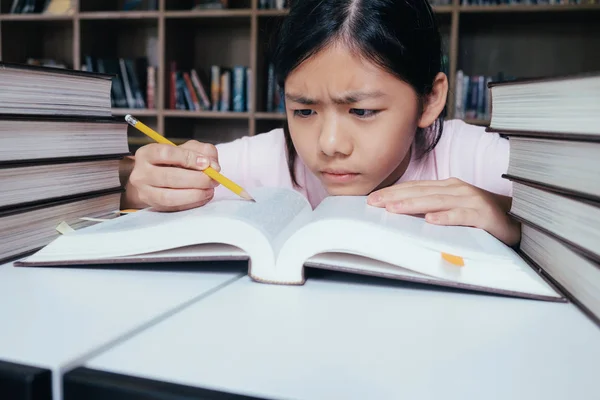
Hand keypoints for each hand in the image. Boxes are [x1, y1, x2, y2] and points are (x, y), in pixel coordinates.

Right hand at [123, 140, 220, 211]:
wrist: (154, 180)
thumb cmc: (173, 162)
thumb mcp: (186, 149)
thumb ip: (203, 151)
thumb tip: (214, 166)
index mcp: (147, 153)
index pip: (165, 153)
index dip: (188, 158)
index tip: (206, 163)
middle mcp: (141, 174)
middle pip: (168, 177)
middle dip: (196, 179)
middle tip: (213, 179)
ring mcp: (146, 193)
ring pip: (169, 196)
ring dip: (195, 194)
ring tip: (209, 190)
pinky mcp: (155, 207)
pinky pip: (175, 208)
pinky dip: (193, 203)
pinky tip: (203, 197)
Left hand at [367, 178, 520, 245]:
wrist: (518, 219)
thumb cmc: (481, 215)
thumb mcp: (453, 207)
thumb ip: (432, 207)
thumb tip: (402, 211)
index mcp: (448, 187)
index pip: (415, 188)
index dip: (394, 192)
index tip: (373, 199)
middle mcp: (458, 189)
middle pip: (421, 192)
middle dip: (396, 197)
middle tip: (374, 203)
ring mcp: (471, 200)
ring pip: (437, 202)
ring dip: (414, 204)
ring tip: (394, 209)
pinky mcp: (484, 215)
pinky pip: (462, 216)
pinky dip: (446, 217)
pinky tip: (431, 221)